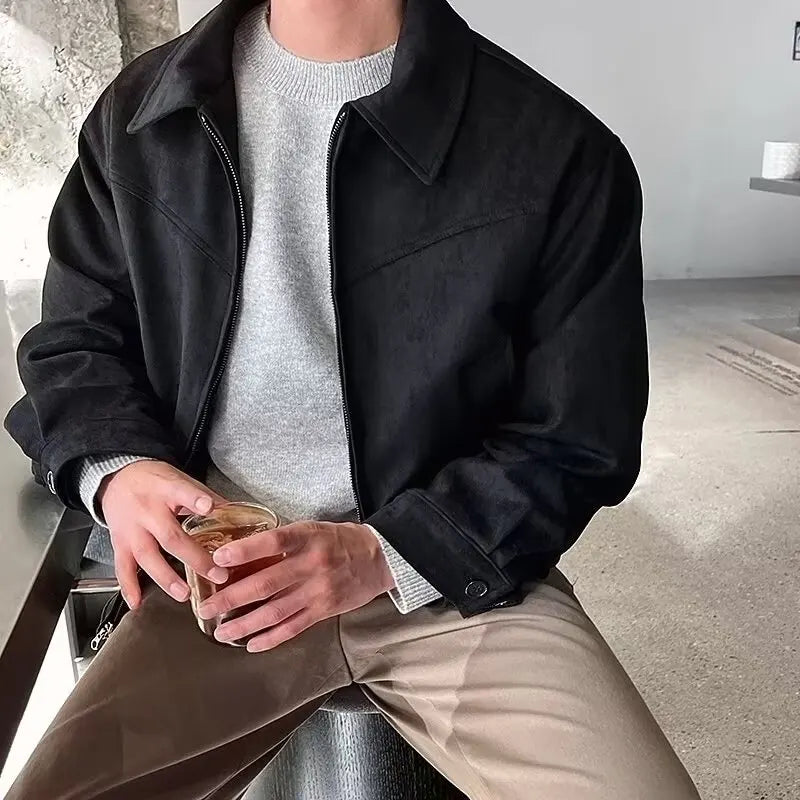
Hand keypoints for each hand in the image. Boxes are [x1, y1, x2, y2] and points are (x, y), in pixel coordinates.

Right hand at [100, 460, 229, 608]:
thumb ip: (206, 497)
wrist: (117, 477)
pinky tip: (138, 602)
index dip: (196, 500)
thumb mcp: (180, 479)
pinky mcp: (119, 542)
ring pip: (147, 556)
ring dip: (166, 578)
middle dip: (195, 558)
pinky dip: (129, 587)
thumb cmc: (155, 480)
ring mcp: (131, 529)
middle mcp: (147, 510)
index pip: (182, 492)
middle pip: (170, 536)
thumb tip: (237, 514)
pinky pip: (122, 567)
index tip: (209, 508)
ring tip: (184, 594)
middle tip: (216, 574)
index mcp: (167, 489)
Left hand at [196, 520, 395, 651]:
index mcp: (307, 537)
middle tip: (205, 607)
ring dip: (245, 624)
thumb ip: (282, 541)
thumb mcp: (312, 529)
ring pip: (275, 611)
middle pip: (266, 583)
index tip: (218, 559)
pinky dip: (271, 638)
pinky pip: (293, 628)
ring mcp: (319, 590)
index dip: (245, 551)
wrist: (378, 558)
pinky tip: (251, 643)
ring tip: (221, 632)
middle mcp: (312, 564)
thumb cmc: (338, 540)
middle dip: (231, 597)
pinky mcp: (324, 610)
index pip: (273, 541)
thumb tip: (241, 553)